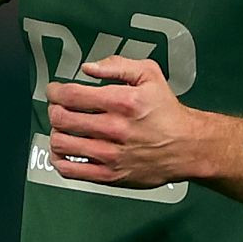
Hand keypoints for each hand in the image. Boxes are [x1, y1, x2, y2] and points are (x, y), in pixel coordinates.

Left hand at [44, 56, 210, 188]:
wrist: (188, 147)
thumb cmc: (167, 112)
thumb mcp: (150, 75)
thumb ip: (117, 66)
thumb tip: (89, 68)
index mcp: (122, 102)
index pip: (71, 95)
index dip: (55, 91)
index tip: (55, 91)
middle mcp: (115, 128)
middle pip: (62, 119)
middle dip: (54, 110)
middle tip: (58, 108)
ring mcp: (110, 154)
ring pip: (61, 143)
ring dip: (55, 133)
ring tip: (63, 129)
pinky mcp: (110, 175)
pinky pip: (70, 170)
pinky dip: (59, 160)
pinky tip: (63, 152)